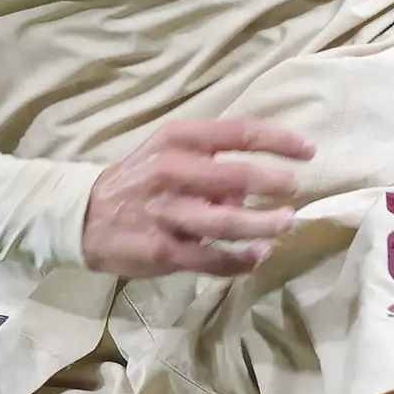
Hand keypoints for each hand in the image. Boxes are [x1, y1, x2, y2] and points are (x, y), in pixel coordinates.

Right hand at [80, 119, 313, 277]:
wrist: (84, 217)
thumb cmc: (139, 180)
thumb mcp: (168, 152)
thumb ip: (211, 160)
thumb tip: (251, 187)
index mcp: (177, 139)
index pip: (239, 133)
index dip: (279, 141)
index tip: (309, 151)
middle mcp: (171, 172)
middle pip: (238, 176)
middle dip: (276, 184)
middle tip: (296, 191)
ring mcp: (166, 214)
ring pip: (227, 223)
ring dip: (263, 225)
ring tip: (285, 224)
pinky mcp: (163, 250)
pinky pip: (212, 260)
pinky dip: (241, 260)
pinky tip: (259, 255)